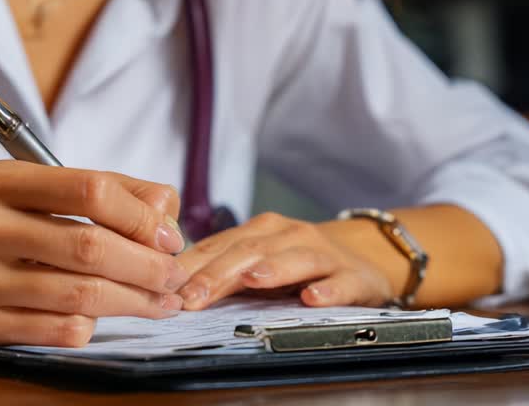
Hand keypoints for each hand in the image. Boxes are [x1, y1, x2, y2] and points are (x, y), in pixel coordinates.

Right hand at [0, 161, 190, 346]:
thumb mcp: (29, 188)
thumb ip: (99, 188)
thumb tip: (165, 205)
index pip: (89, 189)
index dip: (140, 215)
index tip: (168, 235)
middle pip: (89, 246)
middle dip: (147, 265)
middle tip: (174, 275)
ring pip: (80, 294)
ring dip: (134, 301)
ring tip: (159, 301)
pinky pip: (57, 329)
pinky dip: (91, 325)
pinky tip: (102, 317)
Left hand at [175, 212, 398, 309]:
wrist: (362, 258)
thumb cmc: (297, 263)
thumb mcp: (259, 263)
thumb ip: (222, 273)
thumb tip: (174, 290)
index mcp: (260, 230)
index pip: (219, 246)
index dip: (192, 266)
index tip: (166, 286)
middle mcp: (289, 235)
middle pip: (250, 251)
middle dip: (219, 273)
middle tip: (194, 295)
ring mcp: (323, 254)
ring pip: (295, 260)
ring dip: (272, 269)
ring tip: (251, 281)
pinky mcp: (354, 276)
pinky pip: (341, 282)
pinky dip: (327, 290)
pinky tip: (312, 299)